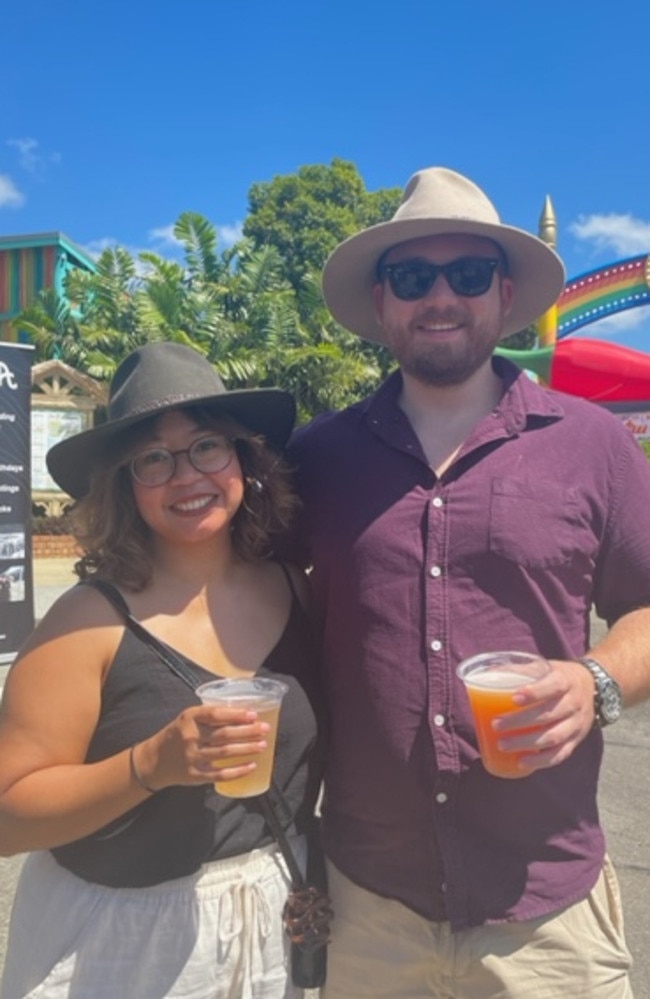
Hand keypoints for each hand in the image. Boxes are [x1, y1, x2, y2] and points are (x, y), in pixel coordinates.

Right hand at [132, 705, 270, 791]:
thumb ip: (208, 716)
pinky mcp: (196, 775)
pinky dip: (238, 770)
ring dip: (247, 749)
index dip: (237, 714)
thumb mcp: (187, 719)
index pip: (216, 714)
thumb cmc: (177, 735)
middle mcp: (191, 737)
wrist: (154, 760)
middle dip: (248, 732)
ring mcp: (193, 757)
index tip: (254, 715)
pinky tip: (252, 766)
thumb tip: (242, 713)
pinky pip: (221, 774)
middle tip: (265, 730)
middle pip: (225, 734)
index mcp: (189, 718)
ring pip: (226, 752)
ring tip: (263, 745)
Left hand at [492, 660, 595, 772]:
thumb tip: (486, 672)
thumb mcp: (545, 666)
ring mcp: (576, 724)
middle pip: (548, 715)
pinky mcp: (576, 740)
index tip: (513, 698)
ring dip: (526, 743)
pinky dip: (541, 761)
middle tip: (495, 725)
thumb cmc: (558, 676)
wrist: (593, 687)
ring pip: (553, 737)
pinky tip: (521, 762)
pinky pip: (560, 754)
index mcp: (565, 681)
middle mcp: (574, 703)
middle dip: (520, 722)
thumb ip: (519, 670)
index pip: (553, 686)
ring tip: (502, 745)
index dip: (534, 692)